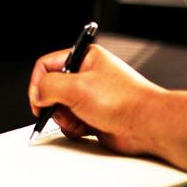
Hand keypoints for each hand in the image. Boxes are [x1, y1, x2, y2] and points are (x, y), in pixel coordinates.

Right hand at [29, 44, 163, 154]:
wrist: (148, 125)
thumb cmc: (125, 101)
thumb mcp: (77, 87)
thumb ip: (49, 86)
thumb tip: (38, 94)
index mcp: (85, 58)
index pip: (47, 65)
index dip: (38, 83)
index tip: (38, 99)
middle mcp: (87, 75)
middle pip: (52, 88)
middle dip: (53, 104)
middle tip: (59, 110)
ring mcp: (90, 97)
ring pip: (60, 108)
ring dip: (64, 118)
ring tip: (77, 120)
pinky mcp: (93, 115)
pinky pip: (71, 122)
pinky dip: (73, 128)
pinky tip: (85, 127)